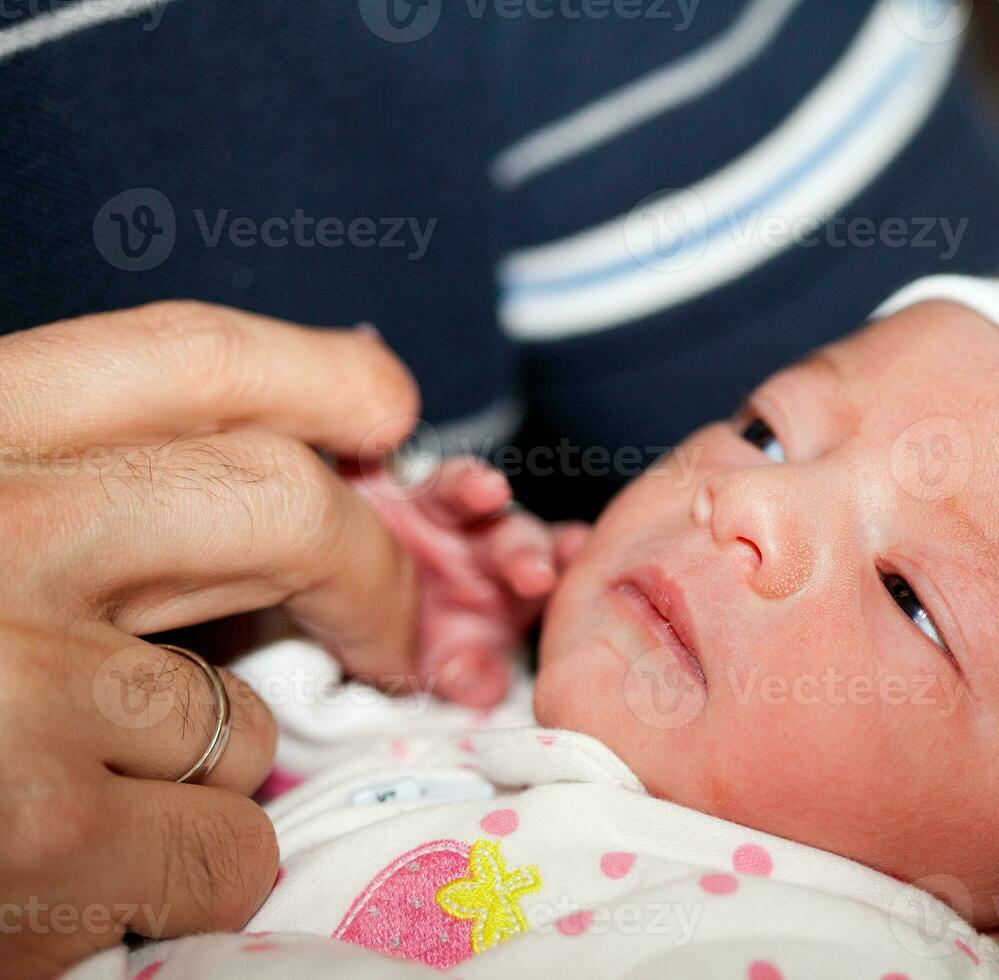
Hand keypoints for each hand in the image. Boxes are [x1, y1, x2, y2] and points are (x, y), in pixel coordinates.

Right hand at [0, 301, 422, 976]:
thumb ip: (75, 477)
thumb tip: (300, 436)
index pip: (183, 358)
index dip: (315, 376)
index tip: (383, 411)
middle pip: (277, 505)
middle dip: (371, 571)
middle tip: (392, 630)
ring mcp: (15, 686)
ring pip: (248, 707)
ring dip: (219, 763)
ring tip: (108, 789)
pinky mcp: (40, 834)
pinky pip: (226, 842)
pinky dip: (197, 869)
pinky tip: (99, 877)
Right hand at [348, 457, 589, 706]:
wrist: (355, 607)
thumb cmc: (416, 638)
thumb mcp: (441, 666)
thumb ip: (467, 676)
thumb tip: (483, 691)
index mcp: (517, 582)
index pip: (555, 570)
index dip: (571, 567)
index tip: (585, 574)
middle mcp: (486, 537)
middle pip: (516, 536)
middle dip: (526, 553)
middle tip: (535, 574)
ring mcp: (437, 507)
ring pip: (463, 492)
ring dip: (474, 489)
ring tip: (486, 492)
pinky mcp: (385, 480)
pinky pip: (388, 463)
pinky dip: (388, 454)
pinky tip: (388, 451)